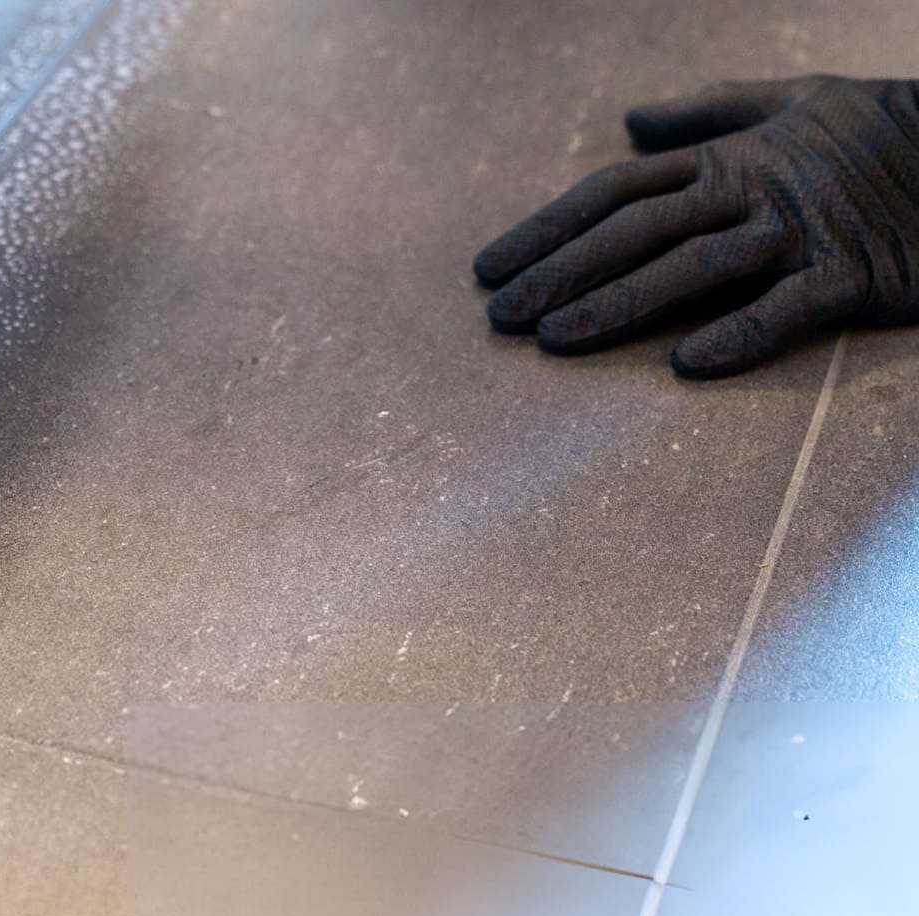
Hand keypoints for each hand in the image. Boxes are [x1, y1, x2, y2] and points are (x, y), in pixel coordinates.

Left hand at [474, 76, 918, 376]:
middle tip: (499, 317)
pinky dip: (740, 334)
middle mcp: (750, 192)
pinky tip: (687, 364)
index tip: (489, 269)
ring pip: (694, 267)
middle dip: (562, 273)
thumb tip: (631, 121)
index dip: (548, 229)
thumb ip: (705, 113)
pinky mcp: (852, 275)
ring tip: (557, 338)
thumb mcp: (791, 100)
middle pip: (636, 231)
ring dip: (621, 304)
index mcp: (727, 158)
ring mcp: (799, 234)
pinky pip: (789, 308)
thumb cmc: (878, 130)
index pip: (614, 191)